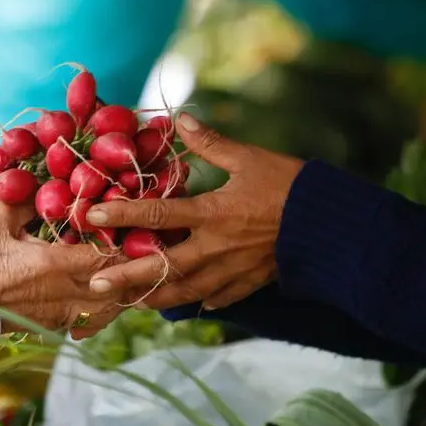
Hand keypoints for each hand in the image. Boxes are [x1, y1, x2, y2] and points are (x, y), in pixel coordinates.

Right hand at [0, 202, 126, 338]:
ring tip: (122, 275)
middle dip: (128, 271)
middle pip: (116, 288)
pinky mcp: (52, 326)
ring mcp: (59, 314)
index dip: (122, 246)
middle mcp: (63, 293)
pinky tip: (100, 296)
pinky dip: (102, 312)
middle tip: (132, 253)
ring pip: (108, 311)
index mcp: (53, 264)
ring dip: (119, 293)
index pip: (107, 257)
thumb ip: (27, 201)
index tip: (125, 232)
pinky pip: (90, 323)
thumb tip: (48, 187)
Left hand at [85, 113, 303, 310]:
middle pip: (161, 268)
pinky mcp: (248, 283)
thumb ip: (211, 144)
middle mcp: (215, 248)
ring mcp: (231, 271)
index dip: (122, 216)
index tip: (92, 218)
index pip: (157, 214)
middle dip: (126, 278)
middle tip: (95, 286)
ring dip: (153, 298)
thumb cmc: (291, 186)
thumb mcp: (250, 158)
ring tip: (129, 303)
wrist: (333, 226)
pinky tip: (182, 306)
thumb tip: (181, 119)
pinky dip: (196, 303)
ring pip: (183, 291)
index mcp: (213, 214)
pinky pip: (215, 299)